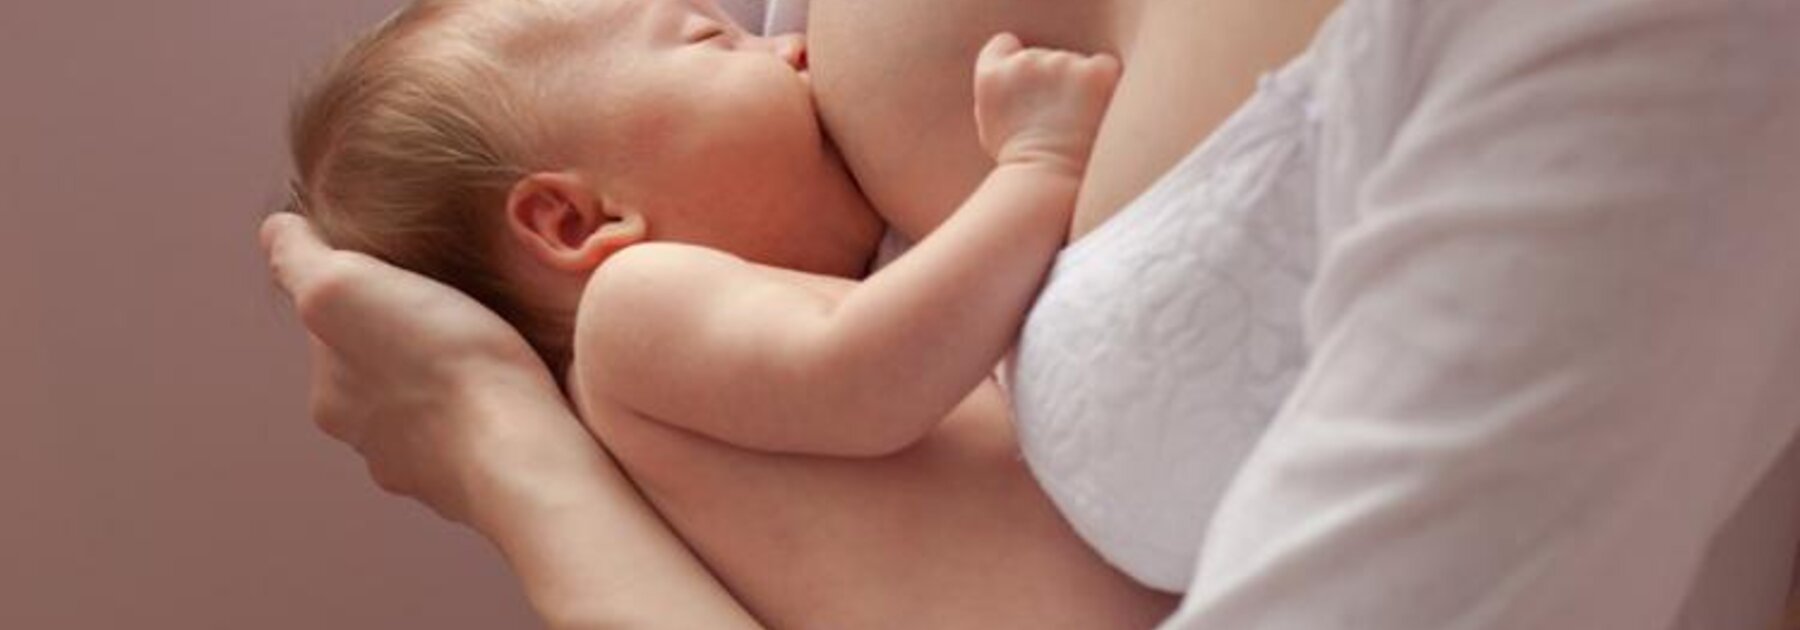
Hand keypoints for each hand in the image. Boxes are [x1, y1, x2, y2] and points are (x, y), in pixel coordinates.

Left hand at [259, 212, 585, 524]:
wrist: (519, 447)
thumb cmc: (436, 360)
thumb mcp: (343, 286)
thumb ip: (299, 259)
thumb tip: (276, 232)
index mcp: (330, 399)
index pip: (333, 329)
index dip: (365, 290)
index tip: (405, 272)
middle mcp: (370, 443)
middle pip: (379, 369)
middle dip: (404, 339)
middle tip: (449, 306)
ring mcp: (428, 468)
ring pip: (426, 406)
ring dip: (445, 379)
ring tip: (483, 350)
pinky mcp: (481, 477)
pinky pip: (474, 433)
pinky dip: (482, 412)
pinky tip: (505, 395)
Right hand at [973, 33, 1120, 173]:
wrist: (1046, 184)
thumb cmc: (1022, 165)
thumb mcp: (992, 126)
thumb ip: (1001, 92)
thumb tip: (1016, 78)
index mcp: (992, 75)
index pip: (1005, 45)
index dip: (1016, 62)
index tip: (1027, 89)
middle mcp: (1024, 63)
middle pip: (1047, 57)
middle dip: (1055, 80)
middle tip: (1058, 120)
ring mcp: (1060, 64)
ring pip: (1077, 63)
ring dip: (1081, 85)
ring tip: (1077, 124)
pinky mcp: (1093, 73)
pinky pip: (1105, 67)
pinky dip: (1105, 87)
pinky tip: (1096, 115)